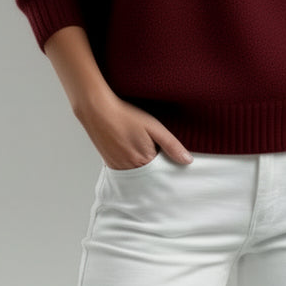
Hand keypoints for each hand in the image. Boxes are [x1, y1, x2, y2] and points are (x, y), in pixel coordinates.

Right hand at [73, 91, 192, 169]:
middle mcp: (131, 169)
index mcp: (145, 161)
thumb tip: (188, 161)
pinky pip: (126, 171)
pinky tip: (129, 149)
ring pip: (138, 173)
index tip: (167, 154)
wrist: (98, 111)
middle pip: (151, 174)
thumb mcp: (154, 127)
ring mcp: (119, 168)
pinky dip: (131, 164)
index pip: (163, 171)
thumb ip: (171, 145)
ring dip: (142, 165)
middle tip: (150, 146)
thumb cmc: (126, 117)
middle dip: (155, 165)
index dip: (168, 162)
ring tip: (138, 146)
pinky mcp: (110, 165)